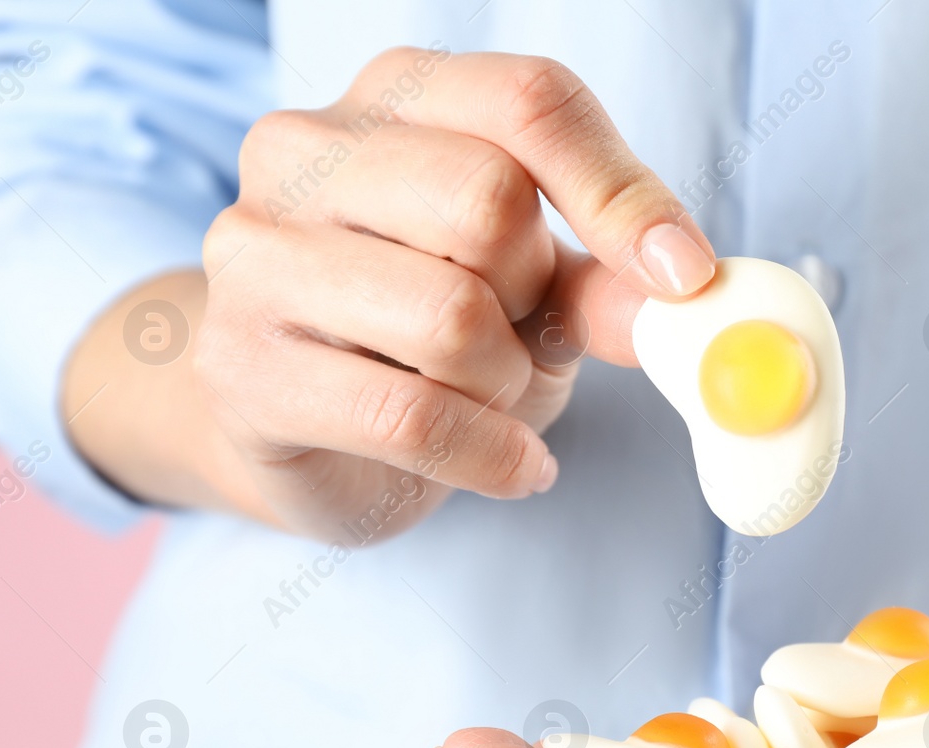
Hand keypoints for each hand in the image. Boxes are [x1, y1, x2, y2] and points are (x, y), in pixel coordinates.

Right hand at [62, 48, 714, 538]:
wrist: (297, 425)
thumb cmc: (424, 334)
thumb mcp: (533, 293)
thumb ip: (603, 281)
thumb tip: (684, 286)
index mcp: (395, 99)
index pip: (529, 102)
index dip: (620, 192)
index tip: (684, 275)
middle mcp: (306, 150)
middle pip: (487, 202)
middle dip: (536, 294)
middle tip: (523, 335)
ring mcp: (257, 255)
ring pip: (449, 317)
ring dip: (506, 383)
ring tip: (491, 395)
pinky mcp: (244, 367)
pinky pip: (410, 417)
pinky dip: (491, 456)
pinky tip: (513, 467)